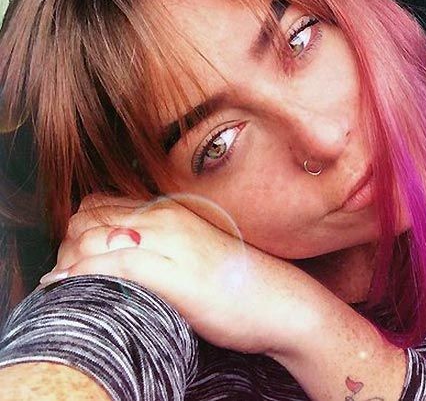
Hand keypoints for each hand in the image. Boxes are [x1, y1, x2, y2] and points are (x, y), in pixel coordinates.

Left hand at [41, 193, 324, 355]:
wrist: (279, 300)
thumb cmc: (238, 280)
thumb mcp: (192, 249)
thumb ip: (158, 241)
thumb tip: (118, 249)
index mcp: (170, 209)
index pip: (97, 204)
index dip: (77, 229)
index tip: (76, 258)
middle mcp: (165, 218)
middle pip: (86, 218)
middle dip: (66, 246)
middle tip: (68, 275)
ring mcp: (169, 242)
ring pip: (91, 237)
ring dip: (68, 262)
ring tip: (69, 286)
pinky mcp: (172, 272)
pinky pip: (112, 264)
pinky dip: (84, 274)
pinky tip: (77, 287)